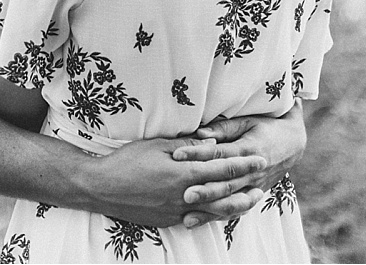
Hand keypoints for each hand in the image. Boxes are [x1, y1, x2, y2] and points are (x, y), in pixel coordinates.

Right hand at [78, 137, 265, 227]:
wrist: (102, 188)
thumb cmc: (127, 161)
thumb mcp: (157, 145)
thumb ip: (187, 146)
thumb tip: (211, 145)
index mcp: (183, 173)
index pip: (222, 168)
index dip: (243, 164)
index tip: (259, 158)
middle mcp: (184, 195)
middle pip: (224, 194)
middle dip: (246, 187)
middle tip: (263, 182)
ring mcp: (177, 211)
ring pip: (214, 212)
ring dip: (235, 206)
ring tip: (249, 202)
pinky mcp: (168, 221)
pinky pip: (196, 219)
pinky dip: (212, 215)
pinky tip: (219, 212)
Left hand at [171, 102, 306, 224]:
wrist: (292, 144)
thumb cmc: (265, 127)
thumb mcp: (246, 121)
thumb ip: (223, 128)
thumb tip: (200, 134)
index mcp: (247, 149)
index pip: (219, 153)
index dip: (198, 154)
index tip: (177, 156)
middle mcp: (251, 171)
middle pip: (225, 183)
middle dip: (205, 191)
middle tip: (185, 195)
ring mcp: (254, 186)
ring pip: (230, 202)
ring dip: (209, 210)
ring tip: (188, 217)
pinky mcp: (254, 196)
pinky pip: (235, 210)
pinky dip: (218, 218)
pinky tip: (199, 222)